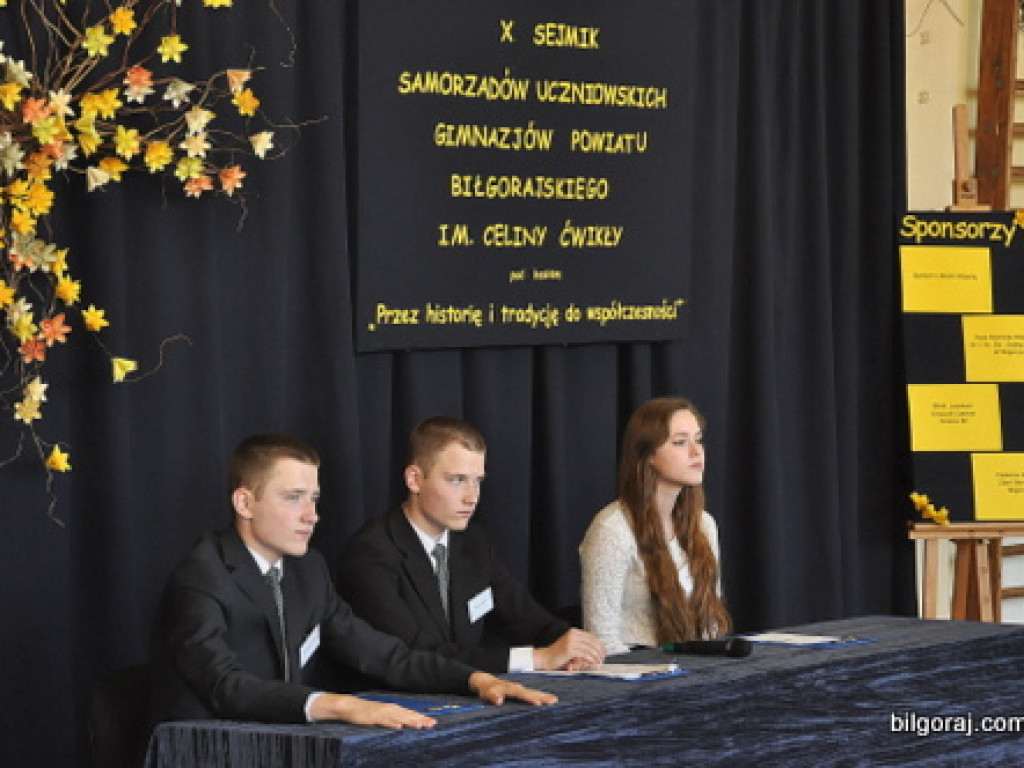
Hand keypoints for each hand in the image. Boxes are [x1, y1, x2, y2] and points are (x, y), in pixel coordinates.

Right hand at [310, 693, 436, 728]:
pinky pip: (383, 721)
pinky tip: (398, 727)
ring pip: (398, 717)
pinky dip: (391, 723)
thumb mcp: (382, 715)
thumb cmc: (367, 712)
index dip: (422, 718)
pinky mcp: (372, 717)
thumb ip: (393, 718)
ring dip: (409, 721)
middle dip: (420, 719)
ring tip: (419, 725)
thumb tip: (405, 724)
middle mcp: (390, 709)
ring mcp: (381, 713)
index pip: (410, 714)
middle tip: (432, 724)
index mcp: (393, 709)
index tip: (433, 722)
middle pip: (408, 715)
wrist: (350, 706)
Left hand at [468, 672, 556, 705]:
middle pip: (532, 692)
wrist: (486, 681)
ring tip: (554, 700)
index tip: (538, 703)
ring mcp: (519, 688)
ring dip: (543, 695)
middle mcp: (517, 687)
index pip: (522, 694)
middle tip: (554, 700)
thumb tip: (499, 700)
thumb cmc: (486, 688)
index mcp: (510, 688)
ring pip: (533, 691)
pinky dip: (540, 695)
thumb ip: (492, 695)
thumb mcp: (486, 692)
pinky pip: (531, 693)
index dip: (529, 698)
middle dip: (542, 696)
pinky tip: (546, 699)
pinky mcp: (520, 690)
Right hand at [534, 628, 604, 670]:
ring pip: (589, 648)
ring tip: (599, 662)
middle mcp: (573, 634)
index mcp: (574, 632)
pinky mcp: (570, 650)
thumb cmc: (559, 654)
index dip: (598, 644)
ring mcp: (571, 641)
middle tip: (603, 658)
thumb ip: (581, 645)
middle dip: (599, 650)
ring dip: (596, 656)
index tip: (603, 651)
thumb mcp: (571, 646)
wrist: (545, 658)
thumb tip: (597, 649)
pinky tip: (593, 663)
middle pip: (592, 642)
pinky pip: (585, 654)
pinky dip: (590, 659)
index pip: (591, 636)